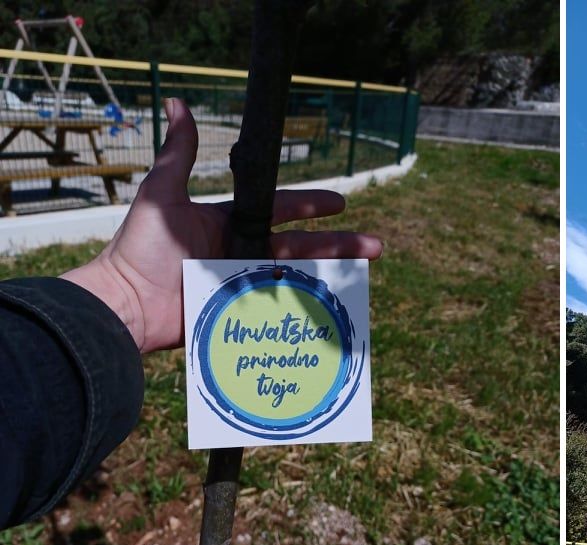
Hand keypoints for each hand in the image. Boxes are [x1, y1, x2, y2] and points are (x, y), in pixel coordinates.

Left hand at [60, 98, 381, 352]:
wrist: (125, 304)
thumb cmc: (140, 249)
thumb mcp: (162, 196)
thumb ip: (178, 154)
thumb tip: (178, 103)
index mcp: (228, 223)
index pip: (279, 210)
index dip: (311, 205)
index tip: (342, 203)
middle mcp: (240, 252)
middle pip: (299, 246)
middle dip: (338, 245)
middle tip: (375, 246)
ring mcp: (242, 284)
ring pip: (296, 278)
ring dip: (330, 276)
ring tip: (362, 278)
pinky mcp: (239, 313)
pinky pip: (277, 308)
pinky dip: (304, 308)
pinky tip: (331, 309)